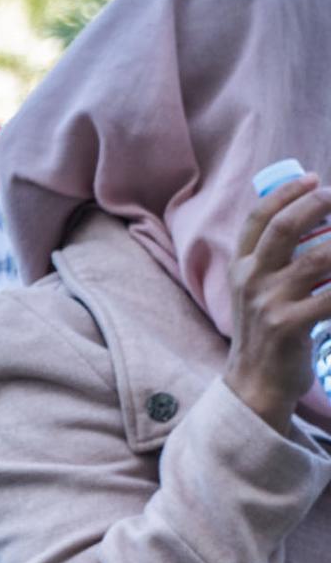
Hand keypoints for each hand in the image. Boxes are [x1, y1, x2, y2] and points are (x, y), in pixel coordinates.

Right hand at [224, 173, 330, 430]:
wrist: (254, 384)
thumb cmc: (266, 333)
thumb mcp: (256, 293)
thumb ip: (273, 262)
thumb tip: (309, 228)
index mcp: (241, 268)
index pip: (258, 219)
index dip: (286, 194)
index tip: (313, 177)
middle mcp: (250, 280)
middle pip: (284, 229)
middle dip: (316, 204)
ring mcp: (268, 302)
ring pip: (317, 259)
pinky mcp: (289, 325)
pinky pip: (330, 297)